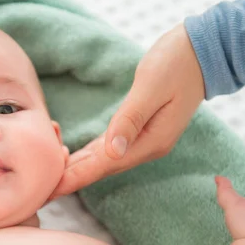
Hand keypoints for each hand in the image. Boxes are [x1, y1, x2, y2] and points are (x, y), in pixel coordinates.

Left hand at [51, 24, 204, 198]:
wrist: (202, 52)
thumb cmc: (177, 64)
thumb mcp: (151, 88)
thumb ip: (130, 120)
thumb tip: (112, 153)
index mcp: (149, 141)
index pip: (104, 165)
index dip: (76, 177)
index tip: (52, 189)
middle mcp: (145, 146)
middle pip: (100, 168)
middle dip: (70, 179)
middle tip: (41, 192)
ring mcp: (142, 139)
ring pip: (102, 160)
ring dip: (76, 169)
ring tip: (49, 178)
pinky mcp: (137, 128)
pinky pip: (106, 147)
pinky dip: (87, 154)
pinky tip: (71, 159)